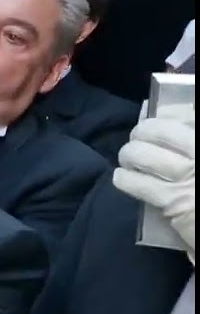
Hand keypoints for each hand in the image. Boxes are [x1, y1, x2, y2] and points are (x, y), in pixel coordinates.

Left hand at [114, 103, 194, 261]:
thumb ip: (192, 140)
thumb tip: (173, 116)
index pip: (189, 114)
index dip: (170, 112)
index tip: (160, 115)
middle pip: (161, 130)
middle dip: (143, 130)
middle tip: (139, 136)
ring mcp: (192, 176)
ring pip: (144, 154)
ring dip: (130, 154)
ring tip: (129, 157)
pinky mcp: (176, 201)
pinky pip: (139, 184)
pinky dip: (125, 178)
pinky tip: (122, 177)